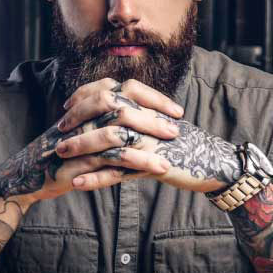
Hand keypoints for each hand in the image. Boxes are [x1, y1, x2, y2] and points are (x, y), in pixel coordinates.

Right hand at [0, 107, 173, 203]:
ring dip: (149, 142)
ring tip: (170, 153)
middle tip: (177, 128)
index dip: (153, 98)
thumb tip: (145, 114)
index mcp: (90, 103)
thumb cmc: (64, 153)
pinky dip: (137, 164)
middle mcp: (85, 115)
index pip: (126, 89)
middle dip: (154, 116)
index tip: (175, 111)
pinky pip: (113, 158)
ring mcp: (81, 136)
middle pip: (124, 105)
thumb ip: (110, 118)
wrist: (30, 175)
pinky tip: (157, 170)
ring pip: (120, 132)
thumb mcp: (88, 130)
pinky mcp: (79, 160)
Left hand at [56, 79, 242, 192]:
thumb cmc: (181, 144)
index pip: (108, 89)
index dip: (84, 96)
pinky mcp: (152, 163)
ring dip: (82, 146)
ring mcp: (149, 139)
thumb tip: (107, 116)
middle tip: (59, 131)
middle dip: (78, 119)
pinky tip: (78, 183)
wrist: (212, 162)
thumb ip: (133, 118)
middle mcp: (146, 117)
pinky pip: (118, 170)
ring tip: (61, 157)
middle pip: (105, 108)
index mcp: (144, 104)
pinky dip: (96, 177)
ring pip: (109, 138)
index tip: (67, 107)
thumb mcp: (155, 125)